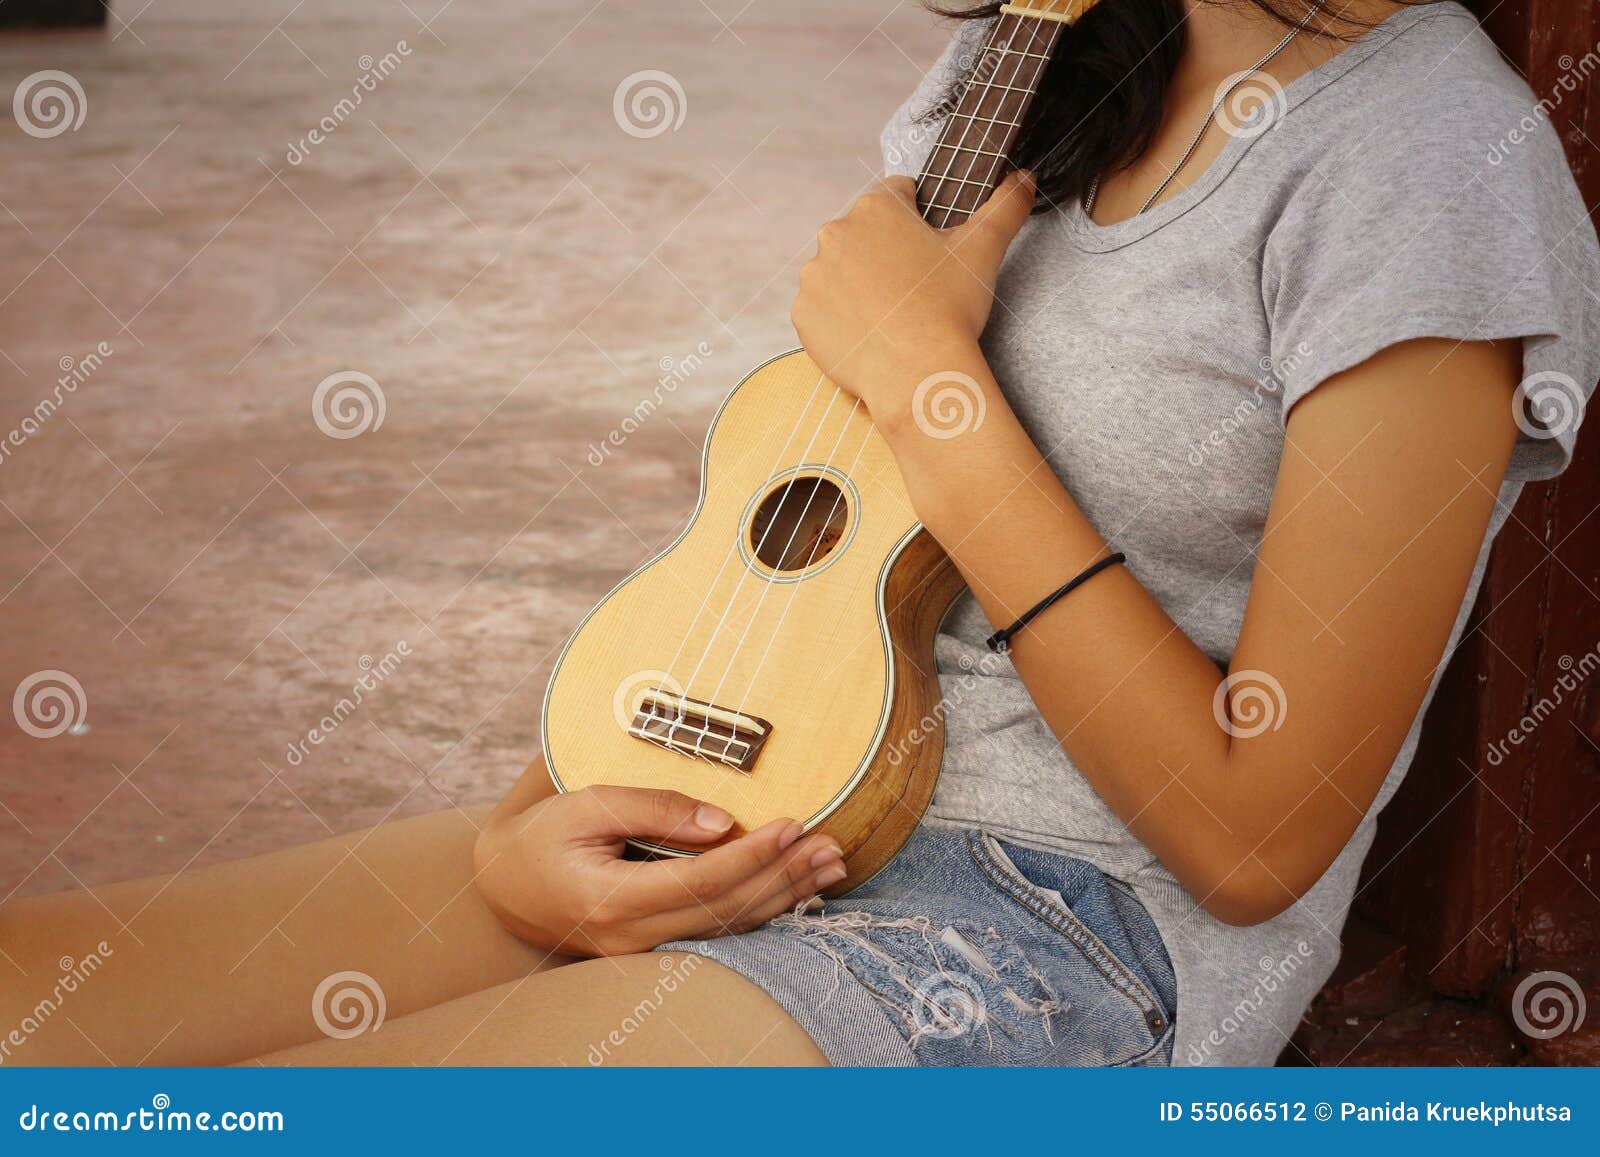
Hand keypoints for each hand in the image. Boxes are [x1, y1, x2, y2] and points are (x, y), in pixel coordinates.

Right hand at [472, 785, 846, 956]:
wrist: (505, 883)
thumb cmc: (544, 835)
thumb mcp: (587, 803)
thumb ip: (654, 808)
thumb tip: (725, 823)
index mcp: (612, 900)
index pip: (702, 882)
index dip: (754, 855)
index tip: (795, 823)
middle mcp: (631, 939)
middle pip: (726, 910)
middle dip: (784, 877)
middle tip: (832, 847)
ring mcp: (643, 954)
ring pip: (729, 927)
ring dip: (784, 897)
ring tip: (830, 867)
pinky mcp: (653, 951)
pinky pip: (718, 933)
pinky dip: (762, 910)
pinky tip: (795, 890)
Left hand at [789, 171, 1033, 421]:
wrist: (916, 372)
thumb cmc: (950, 308)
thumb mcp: (985, 249)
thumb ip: (1006, 205)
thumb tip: (1025, 179)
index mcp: (876, 207)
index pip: (897, 193)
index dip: (919, 216)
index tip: (929, 247)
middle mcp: (835, 234)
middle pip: (865, 233)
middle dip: (887, 251)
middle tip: (915, 287)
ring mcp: (814, 277)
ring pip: (842, 271)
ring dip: (861, 284)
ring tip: (893, 313)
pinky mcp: (804, 316)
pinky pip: (822, 309)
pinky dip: (842, 318)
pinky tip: (870, 332)